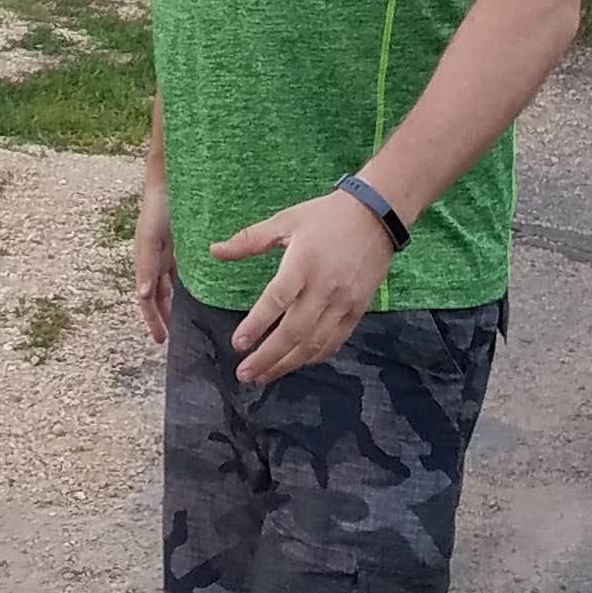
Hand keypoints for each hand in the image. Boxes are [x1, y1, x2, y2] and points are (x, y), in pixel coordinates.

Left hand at [201, 189, 395, 387]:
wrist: (378, 215)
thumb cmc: (327, 216)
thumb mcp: (285, 220)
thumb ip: (249, 239)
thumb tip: (213, 251)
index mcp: (303, 265)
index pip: (276, 301)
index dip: (257, 325)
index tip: (238, 344)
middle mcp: (325, 288)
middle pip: (294, 332)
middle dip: (267, 357)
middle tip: (244, 375)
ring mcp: (344, 302)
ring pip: (314, 342)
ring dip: (288, 363)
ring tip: (263, 377)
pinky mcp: (358, 309)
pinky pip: (336, 340)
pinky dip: (315, 356)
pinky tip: (296, 364)